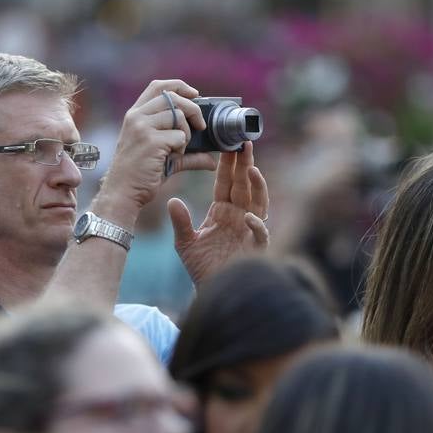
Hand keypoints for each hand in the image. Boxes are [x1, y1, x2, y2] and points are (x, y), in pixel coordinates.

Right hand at [93, 80, 217, 225]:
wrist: (123, 192)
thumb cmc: (140, 174)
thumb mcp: (161, 155)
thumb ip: (186, 151)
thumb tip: (212, 158)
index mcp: (135, 114)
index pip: (158, 86)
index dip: (179, 86)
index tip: (194, 94)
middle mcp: (136, 116)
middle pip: (173, 97)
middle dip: (193, 110)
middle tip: (201, 127)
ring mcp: (142, 128)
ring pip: (178, 116)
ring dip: (187, 133)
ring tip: (179, 149)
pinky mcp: (151, 141)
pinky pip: (179, 136)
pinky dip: (182, 147)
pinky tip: (172, 158)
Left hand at [170, 143, 269, 285]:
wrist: (210, 290)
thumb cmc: (200, 266)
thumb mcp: (185, 243)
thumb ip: (181, 222)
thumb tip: (172, 201)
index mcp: (222, 212)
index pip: (226, 183)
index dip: (228, 165)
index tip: (228, 145)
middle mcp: (239, 217)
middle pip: (244, 186)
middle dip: (245, 165)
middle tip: (244, 143)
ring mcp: (249, 231)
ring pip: (258, 203)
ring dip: (257, 187)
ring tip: (252, 170)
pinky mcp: (256, 247)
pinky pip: (260, 232)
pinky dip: (256, 225)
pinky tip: (248, 217)